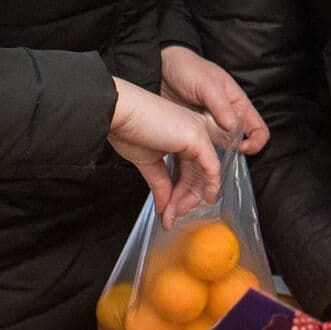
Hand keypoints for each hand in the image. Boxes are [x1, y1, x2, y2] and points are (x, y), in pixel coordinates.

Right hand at [108, 78, 228, 227]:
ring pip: (204, 172)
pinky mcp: (198, 138)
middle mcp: (197, 131)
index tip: (170, 211)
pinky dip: (208, 186)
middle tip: (172, 216)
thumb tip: (163, 207)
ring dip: (189, 197)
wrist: (119, 113)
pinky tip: (202, 200)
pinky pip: (211, 167)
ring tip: (173, 214)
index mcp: (185, 134)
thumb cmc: (129, 129)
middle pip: (198, 172)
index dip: (182, 192)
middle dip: (185, 198)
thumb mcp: (148, 162)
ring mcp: (200, 133)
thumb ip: (160, 183)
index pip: (191, 168)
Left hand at [160, 45, 268, 153]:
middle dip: (233, 152)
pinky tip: (192, 152)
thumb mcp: (208, 86)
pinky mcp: (195, 131)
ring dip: (215, 153)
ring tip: (203, 154)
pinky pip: (203, 146)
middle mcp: (227, 117)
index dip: (256, 142)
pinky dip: (201, 152)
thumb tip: (234, 129)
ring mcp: (211, 125)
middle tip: (219, 153)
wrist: (160, 69)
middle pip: (241, 142)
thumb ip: (222, 108)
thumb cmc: (189, 69)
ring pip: (221, 147)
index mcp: (238, 104)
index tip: (242, 148)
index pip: (258, 129)